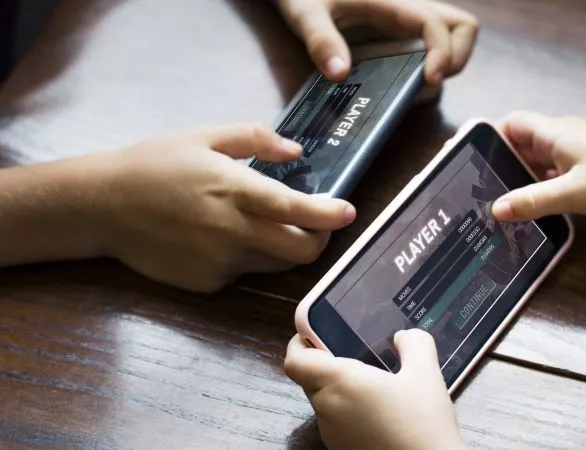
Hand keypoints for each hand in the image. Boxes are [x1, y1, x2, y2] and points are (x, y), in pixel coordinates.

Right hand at [94, 124, 355, 291]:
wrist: (103, 207)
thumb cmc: (155, 165)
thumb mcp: (205, 136)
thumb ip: (255, 139)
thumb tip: (294, 151)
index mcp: (235, 191)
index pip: (298, 210)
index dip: (330, 215)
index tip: (348, 212)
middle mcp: (233, 232)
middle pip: (301, 251)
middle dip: (318, 239)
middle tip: (316, 223)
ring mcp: (220, 262)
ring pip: (276, 264)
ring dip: (285, 248)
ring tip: (267, 225)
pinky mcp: (208, 283)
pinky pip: (245, 273)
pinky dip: (248, 258)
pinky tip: (223, 238)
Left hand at [277, 0, 478, 85]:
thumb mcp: (304, 14)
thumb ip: (321, 41)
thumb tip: (340, 74)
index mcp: (391, 4)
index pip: (436, 24)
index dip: (443, 52)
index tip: (430, 79)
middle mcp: (408, 14)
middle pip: (463, 27)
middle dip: (459, 57)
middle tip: (431, 81)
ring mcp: (408, 28)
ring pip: (452, 41)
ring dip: (444, 69)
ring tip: (412, 90)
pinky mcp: (401, 40)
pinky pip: (430, 55)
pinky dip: (427, 73)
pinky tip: (400, 88)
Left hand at [284, 330, 465, 449]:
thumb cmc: (422, 426)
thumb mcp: (426, 374)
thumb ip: (415, 344)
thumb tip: (404, 337)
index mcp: (340, 382)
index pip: (295, 360)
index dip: (299, 342)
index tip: (314, 333)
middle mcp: (328, 408)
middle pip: (309, 378)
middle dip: (325, 363)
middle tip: (352, 354)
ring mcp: (332, 434)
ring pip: (323, 401)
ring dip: (338, 389)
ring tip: (373, 384)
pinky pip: (336, 422)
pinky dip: (349, 412)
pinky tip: (379, 412)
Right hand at [491, 112, 585, 221]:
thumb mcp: (571, 194)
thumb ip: (532, 202)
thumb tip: (496, 209)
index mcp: (555, 132)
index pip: (511, 123)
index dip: (491, 138)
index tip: (473, 161)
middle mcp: (563, 136)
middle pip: (522, 143)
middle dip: (503, 165)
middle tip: (482, 190)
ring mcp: (576, 152)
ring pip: (538, 161)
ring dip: (523, 179)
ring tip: (503, 203)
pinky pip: (554, 173)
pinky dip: (541, 187)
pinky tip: (534, 207)